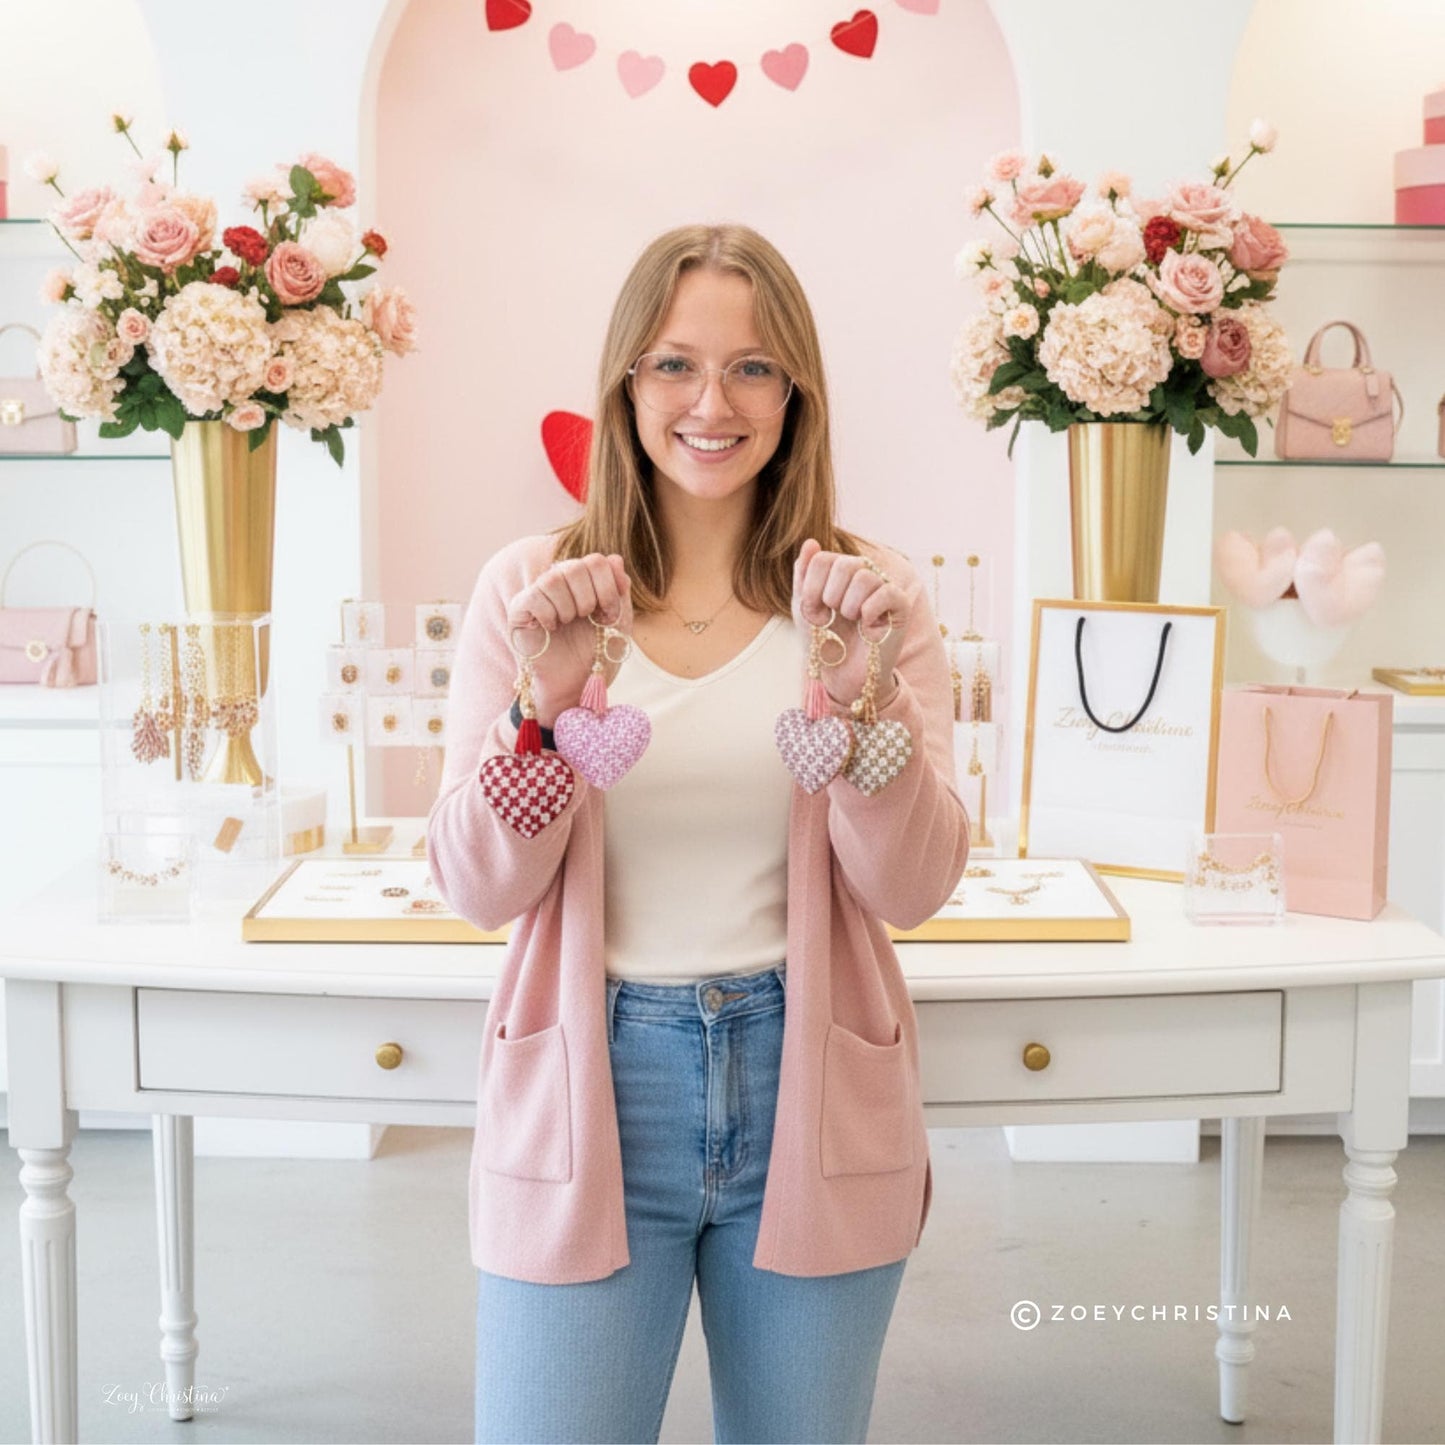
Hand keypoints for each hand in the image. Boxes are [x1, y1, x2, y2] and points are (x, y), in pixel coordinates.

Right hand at [506, 553, 633, 722]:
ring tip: (567, 624)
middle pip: (575, 566)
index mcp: (585, 581)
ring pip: (553, 579)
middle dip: (589, 598)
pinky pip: (533, 597)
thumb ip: (620, 589)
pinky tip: (551, 629)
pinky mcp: (519, 610)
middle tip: (587, 619)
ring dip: (568, 608)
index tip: (608, 615)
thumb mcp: (619, 621)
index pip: (598, 561)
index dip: (608, 588)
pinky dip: (548, 615)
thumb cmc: (596, 653)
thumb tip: (615, 558)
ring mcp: (538, 593)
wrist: (576, 684)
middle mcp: (561, 581)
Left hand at [791, 539, 907, 709]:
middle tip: (834, 617)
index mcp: (839, 570)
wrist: (842, 673)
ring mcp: (883, 586)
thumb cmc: (825, 640)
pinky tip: (867, 625)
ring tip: (851, 621)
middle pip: (845, 564)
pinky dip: (870, 611)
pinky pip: (885, 592)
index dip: (812, 588)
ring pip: (864, 577)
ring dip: (850, 606)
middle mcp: (863, 573)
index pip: (822, 559)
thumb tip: (811, 541)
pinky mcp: (900, 604)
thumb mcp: (805, 607)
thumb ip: (804, 574)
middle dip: (831, 597)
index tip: (814, 611)